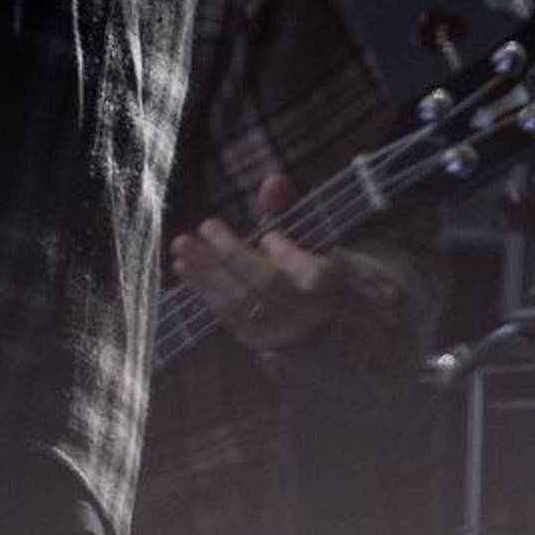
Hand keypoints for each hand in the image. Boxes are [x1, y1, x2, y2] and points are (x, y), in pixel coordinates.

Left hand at [168, 173, 343, 352]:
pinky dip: (209, 295)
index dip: (291, 258)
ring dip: (210, 275)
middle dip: (234, 256)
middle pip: (274, 291)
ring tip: (182, 248)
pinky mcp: (272, 352)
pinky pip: (237, 325)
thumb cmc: (335, 273)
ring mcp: (297, 340)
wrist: (352, 333)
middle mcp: (323, 319)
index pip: (318, 279)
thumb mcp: (324, 241)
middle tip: (205, 226)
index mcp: (346, 287)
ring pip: (249, 310)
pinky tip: (187, 271)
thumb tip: (272, 182)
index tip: (269, 237)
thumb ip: (294, 213)